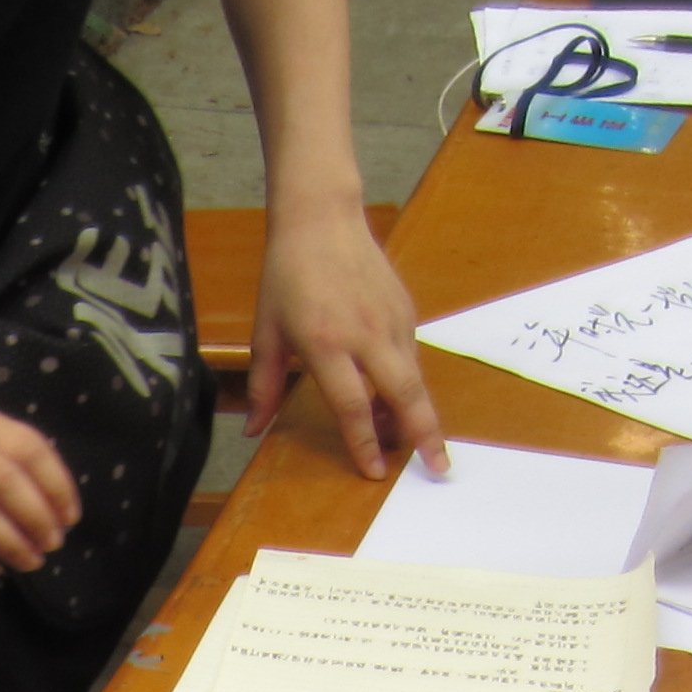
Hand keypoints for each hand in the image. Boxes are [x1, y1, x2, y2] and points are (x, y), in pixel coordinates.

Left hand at [248, 198, 447, 485]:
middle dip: (423, 435)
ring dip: (414, 413)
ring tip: (408, 442)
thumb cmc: (286, 276)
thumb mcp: (265, 332)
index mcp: (325, 343)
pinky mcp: (405, 310)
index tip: (375, 471)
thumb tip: (253, 431)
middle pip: (404, 394)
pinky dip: (407, 384)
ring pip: (413, 378)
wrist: (321, 220)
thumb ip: (262, 386)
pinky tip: (395, 400)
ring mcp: (390, 321)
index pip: (353, 405)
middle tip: (438, 468)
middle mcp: (365, 334)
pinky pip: (411, 358)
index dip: (365, 442)